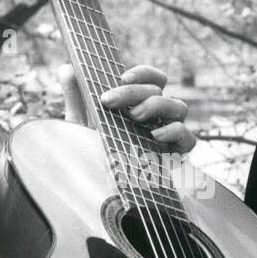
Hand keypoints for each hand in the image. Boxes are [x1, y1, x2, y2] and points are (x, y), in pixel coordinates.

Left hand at [61, 63, 196, 153]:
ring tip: (134, 116)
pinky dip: (174, 132)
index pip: (153, 80)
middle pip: (159, 91)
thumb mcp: (80, 125)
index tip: (122, 76)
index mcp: (141, 104)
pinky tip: (154, 136)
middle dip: (133, 92)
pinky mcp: (178, 155)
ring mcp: (170, 134)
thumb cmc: (92, 154)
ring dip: (156, 106)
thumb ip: (76, 96)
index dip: (143, 73)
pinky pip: (188, 137)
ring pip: (179, 107)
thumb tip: (67, 68)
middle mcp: (158, 116)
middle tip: (108, 101)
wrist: (98, 189)